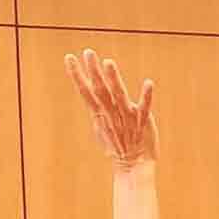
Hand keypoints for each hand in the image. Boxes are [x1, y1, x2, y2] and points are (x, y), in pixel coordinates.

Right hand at [65, 49, 155, 169]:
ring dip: (114, 80)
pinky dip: (146, 97)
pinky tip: (148, 83)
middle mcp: (112, 114)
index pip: (86, 91)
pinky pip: (145, 109)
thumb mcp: (102, 124)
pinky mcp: (143, 124)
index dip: (77, 75)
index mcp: (101, 113)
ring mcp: (127, 118)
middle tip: (88, 53)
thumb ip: (98, 106)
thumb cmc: (118, 144)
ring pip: (119, 97)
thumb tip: (89, 89)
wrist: (132, 166)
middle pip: (100, 90)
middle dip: (94, 72)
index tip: (69, 57)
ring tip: (108, 63)